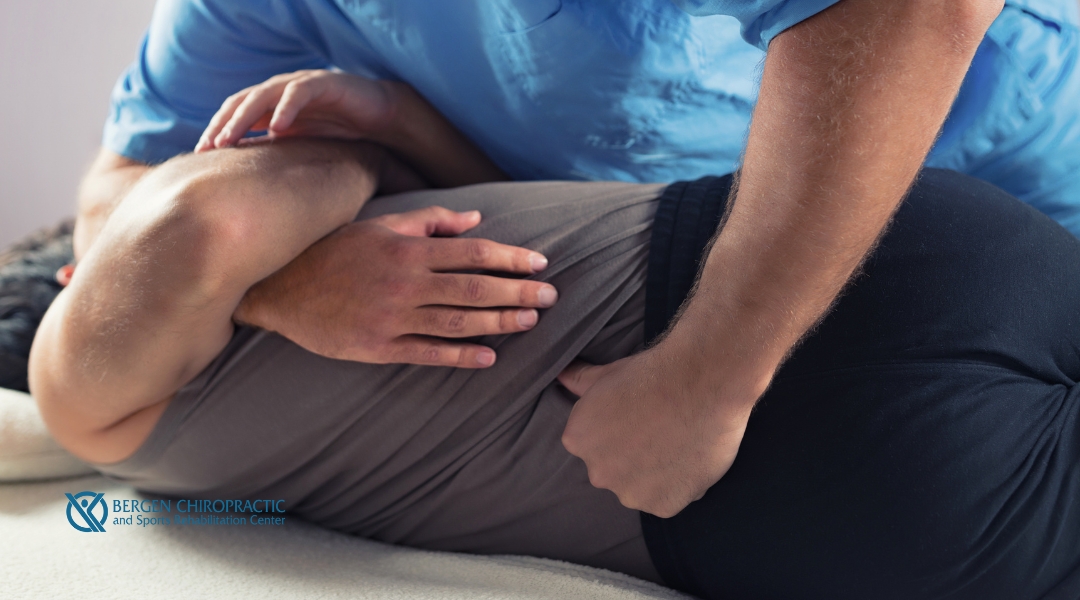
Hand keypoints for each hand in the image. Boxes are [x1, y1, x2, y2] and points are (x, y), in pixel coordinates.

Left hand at [196, 70, 395, 151]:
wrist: (379, 120)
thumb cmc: (340, 134)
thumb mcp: (300, 148)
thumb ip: (274, 153)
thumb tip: (243, 178)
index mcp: (271, 106)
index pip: (234, 114)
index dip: (217, 130)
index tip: (202, 154)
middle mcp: (280, 92)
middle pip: (241, 102)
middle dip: (223, 124)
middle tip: (210, 147)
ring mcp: (300, 85)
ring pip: (263, 95)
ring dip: (244, 116)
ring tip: (231, 138)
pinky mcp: (323, 83)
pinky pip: (299, 93)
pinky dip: (286, 108)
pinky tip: (277, 127)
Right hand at [235, 206, 557, 367]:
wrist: (279, 287)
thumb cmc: (333, 250)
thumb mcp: (379, 225)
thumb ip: (429, 221)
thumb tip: (476, 219)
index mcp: (407, 250)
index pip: (473, 254)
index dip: (511, 258)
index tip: (540, 263)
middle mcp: (404, 284)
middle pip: (474, 289)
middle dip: (518, 292)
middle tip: (551, 296)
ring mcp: (392, 319)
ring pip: (457, 323)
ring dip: (498, 323)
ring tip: (529, 321)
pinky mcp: (378, 348)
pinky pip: (426, 353)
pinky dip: (460, 356)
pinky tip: (489, 357)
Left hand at [558, 344, 760, 517]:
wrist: (698, 384)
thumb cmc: (651, 374)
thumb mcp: (607, 373)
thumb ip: (579, 380)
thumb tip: (561, 375)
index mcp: (578, 441)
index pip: (595, 444)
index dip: (619, 431)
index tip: (638, 418)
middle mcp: (598, 473)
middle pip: (615, 469)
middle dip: (633, 455)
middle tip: (659, 429)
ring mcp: (630, 493)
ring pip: (641, 488)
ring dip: (655, 474)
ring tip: (677, 443)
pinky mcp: (663, 505)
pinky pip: (669, 499)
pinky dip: (680, 485)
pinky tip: (690, 458)